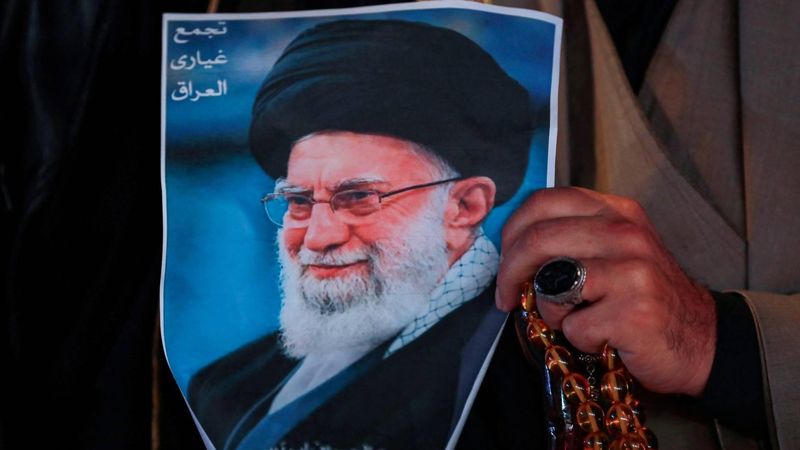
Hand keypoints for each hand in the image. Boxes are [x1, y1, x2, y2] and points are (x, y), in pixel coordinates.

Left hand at [495, 187, 715, 396]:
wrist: (704, 340)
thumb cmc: (643, 297)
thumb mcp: (612, 251)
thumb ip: (569, 239)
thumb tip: (509, 249)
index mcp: (615, 210)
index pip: (543, 202)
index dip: (511, 234)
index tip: (504, 263)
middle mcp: (625, 233)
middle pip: (538, 241)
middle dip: (509, 274)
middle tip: (506, 298)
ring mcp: (633, 271)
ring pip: (550, 285)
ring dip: (550, 311)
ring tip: (574, 319)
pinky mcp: (634, 311)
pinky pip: (574, 326)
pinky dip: (579, 339)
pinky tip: (605, 337)